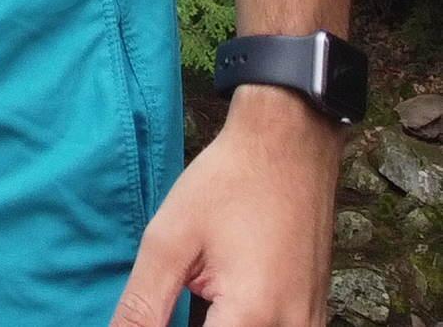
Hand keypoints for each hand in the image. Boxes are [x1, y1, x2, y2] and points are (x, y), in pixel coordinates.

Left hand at [110, 86, 343, 325]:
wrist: (289, 149)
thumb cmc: (228, 184)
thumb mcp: (170, 238)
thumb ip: (144, 302)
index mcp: (253, 317)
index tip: (150, 311)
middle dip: (192, 321)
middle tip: (181, 286)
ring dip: (217, 322)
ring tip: (200, 288)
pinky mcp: (314, 319)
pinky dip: (239, 321)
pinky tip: (221, 300)